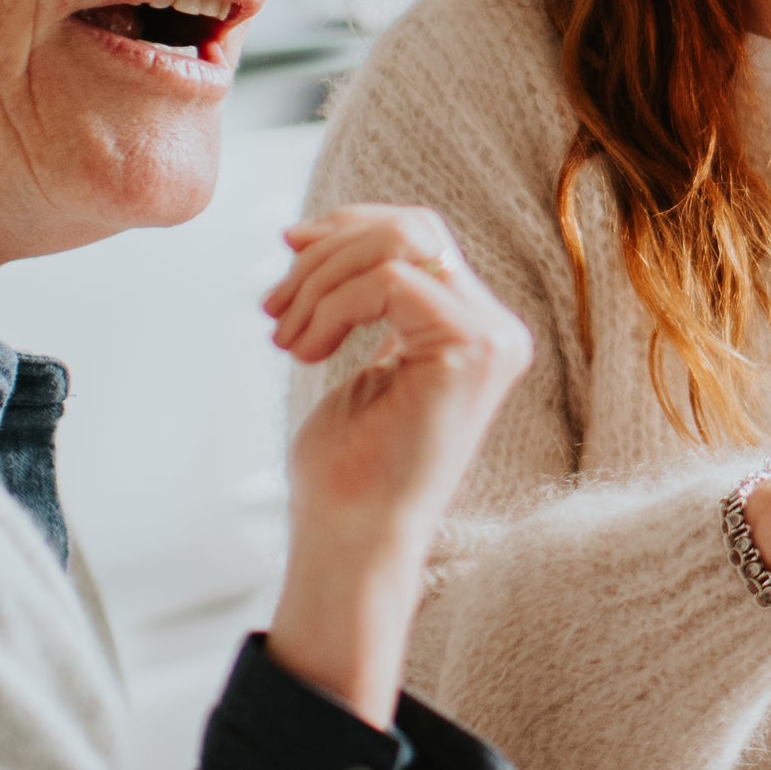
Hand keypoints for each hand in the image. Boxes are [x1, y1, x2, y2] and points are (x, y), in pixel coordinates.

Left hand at [259, 204, 533, 723]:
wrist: (352, 542)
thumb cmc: (346, 470)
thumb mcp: (357, 362)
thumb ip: (364, 300)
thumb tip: (311, 230)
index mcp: (474, 328)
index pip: (419, 235)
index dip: (348, 229)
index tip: (286, 254)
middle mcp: (496, 328)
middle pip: (413, 228)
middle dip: (328, 252)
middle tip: (274, 305)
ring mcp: (490, 338)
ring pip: (401, 243)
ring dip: (321, 279)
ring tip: (285, 333)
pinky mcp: (470, 351)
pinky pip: (389, 282)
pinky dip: (330, 307)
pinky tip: (305, 350)